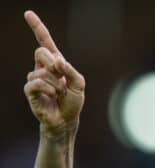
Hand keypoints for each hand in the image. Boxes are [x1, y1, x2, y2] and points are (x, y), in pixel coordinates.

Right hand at [23, 10, 84, 136]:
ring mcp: (35, 78)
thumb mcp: (79, 84)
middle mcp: (43, 67)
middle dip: (53, 63)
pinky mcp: (30, 90)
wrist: (66, 120)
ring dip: (55, 84)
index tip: (28, 14)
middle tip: (61, 77)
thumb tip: (58, 61)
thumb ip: (71, 70)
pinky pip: (35, 82)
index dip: (37, 27)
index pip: (44, 42)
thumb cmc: (73, 101)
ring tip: (59, 93)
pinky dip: (48, 89)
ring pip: (42, 71)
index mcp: (55, 63)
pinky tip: (52, 96)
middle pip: (40, 51)